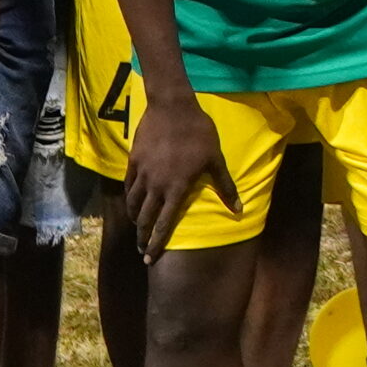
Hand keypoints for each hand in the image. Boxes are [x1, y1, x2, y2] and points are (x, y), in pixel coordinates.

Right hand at [124, 93, 236, 260]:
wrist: (173, 107)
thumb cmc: (198, 133)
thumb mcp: (215, 159)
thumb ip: (225, 186)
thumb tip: (239, 209)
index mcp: (176, 188)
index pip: (164, 224)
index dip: (157, 243)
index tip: (150, 259)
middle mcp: (156, 186)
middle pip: (144, 219)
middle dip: (142, 237)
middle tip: (141, 250)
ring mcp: (142, 174)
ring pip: (133, 203)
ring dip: (134, 219)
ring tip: (137, 227)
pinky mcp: (133, 161)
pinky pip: (127, 185)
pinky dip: (128, 197)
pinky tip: (131, 201)